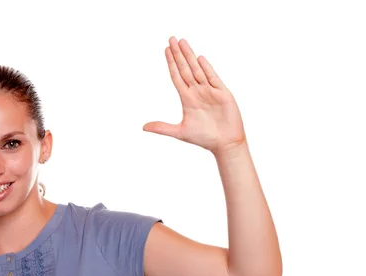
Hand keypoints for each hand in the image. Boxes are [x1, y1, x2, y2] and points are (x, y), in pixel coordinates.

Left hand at [143, 36, 246, 154]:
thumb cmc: (204, 138)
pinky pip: (213, 79)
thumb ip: (162, 128)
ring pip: (197, 70)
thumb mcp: (179, 132)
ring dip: (190, 56)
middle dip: (178, 54)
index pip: (177, 77)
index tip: (166, 50)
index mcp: (187, 99)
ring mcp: (210, 91)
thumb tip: (143, 127)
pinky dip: (206, 69)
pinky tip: (199, 59)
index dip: (171, 64)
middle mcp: (198, 92)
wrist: (225, 143)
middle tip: (171, 39)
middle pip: (185, 69)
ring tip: (183, 42)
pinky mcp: (222, 94)